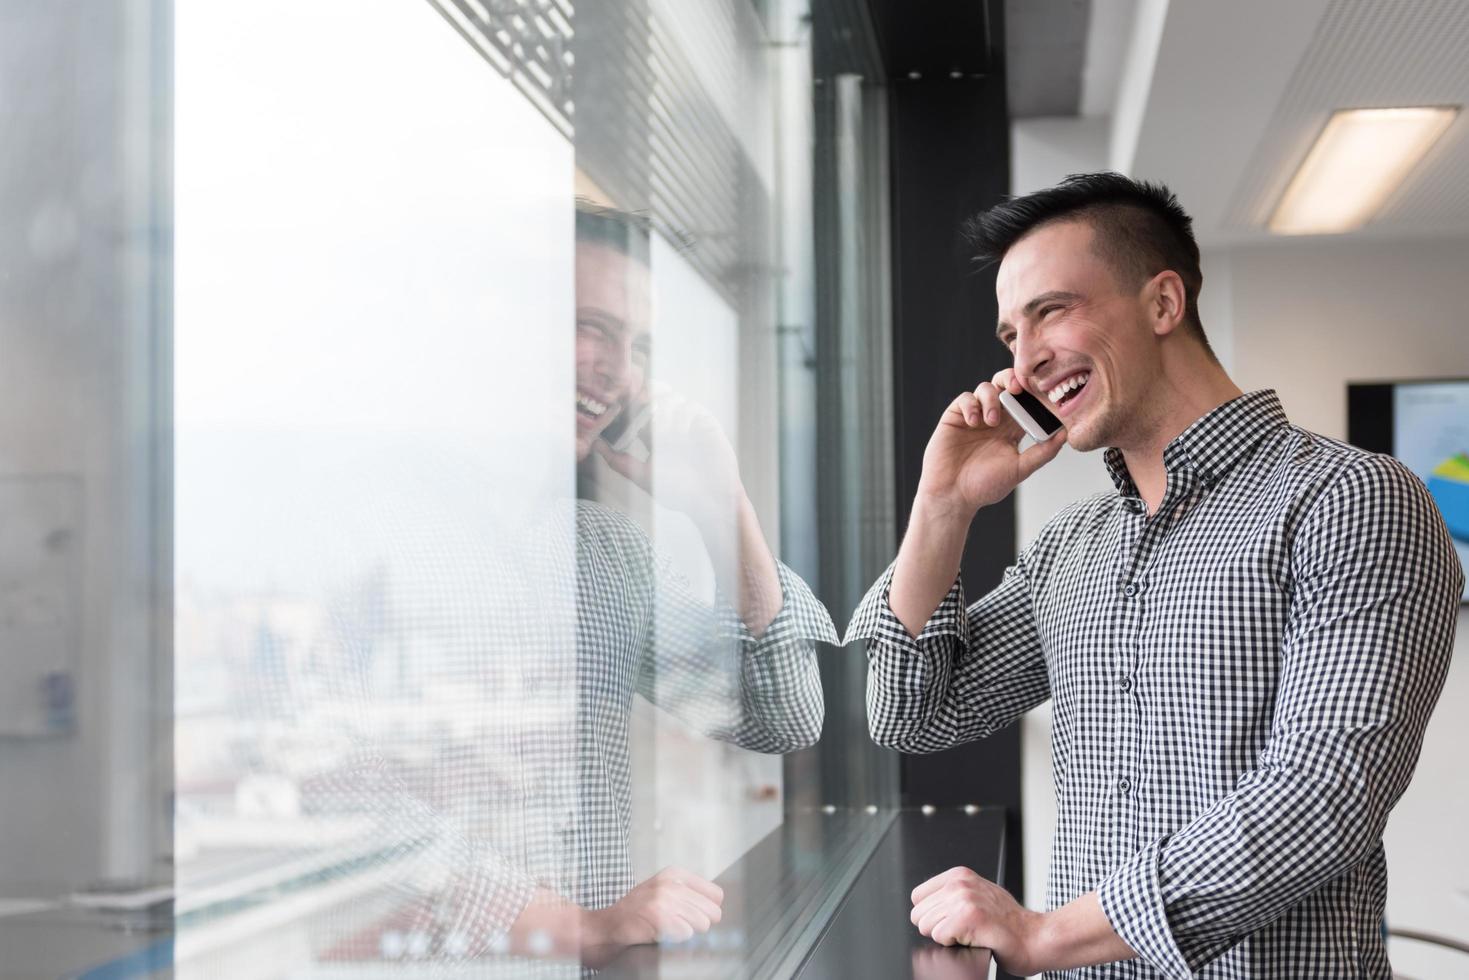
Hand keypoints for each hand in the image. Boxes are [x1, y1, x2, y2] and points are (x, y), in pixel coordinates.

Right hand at [585, 866, 723, 945]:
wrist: (605, 926)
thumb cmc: (635, 912)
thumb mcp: (662, 891)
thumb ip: (688, 895)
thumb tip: (717, 910)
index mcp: (675, 874)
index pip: (716, 895)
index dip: (707, 910)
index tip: (693, 915)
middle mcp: (671, 883)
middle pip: (713, 912)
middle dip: (699, 924)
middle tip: (677, 925)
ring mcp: (664, 899)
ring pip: (702, 924)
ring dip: (687, 932)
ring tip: (667, 929)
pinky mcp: (659, 917)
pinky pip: (686, 934)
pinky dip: (676, 939)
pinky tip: (660, 934)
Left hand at [594, 383, 742, 523]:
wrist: (709, 501)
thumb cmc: (678, 493)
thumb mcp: (641, 476)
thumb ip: (617, 461)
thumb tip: (594, 446)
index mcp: (652, 434)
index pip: (636, 407)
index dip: (627, 402)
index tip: (618, 404)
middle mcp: (670, 424)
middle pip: (653, 395)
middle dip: (644, 399)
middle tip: (638, 408)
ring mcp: (688, 421)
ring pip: (670, 400)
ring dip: (664, 414)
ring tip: (665, 436)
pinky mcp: (705, 421)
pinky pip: (690, 408)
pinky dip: (682, 419)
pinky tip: (681, 436)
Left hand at [910, 866, 1042, 976]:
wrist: (1036, 937)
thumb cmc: (1010, 922)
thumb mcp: (979, 895)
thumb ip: (953, 895)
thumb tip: (928, 907)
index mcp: (959, 875)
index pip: (918, 897)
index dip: (932, 914)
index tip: (951, 920)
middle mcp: (960, 884)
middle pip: (918, 914)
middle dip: (936, 927)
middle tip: (963, 929)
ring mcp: (964, 899)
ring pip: (926, 926)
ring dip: (946, 936)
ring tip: (970, 933)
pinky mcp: (968, 918)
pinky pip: (939, 937)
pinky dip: (954, 944)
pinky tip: (974, 939)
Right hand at [916, 368, 1065, 516]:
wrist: (953, 495)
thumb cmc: (984, 486)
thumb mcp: (1019, 469)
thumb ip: (1042, 452)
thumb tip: (1065, 435)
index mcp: (1012, 429)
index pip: (1027, 402)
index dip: (1033, 393)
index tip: (1041, 391)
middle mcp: (995, 419)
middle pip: (1007, 386)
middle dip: (1013, 380)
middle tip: (1018, 388)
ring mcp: (975, 416)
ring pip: (987, 388)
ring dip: (992, 398)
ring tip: (992, 420)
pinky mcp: (955, 417)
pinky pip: (965, 399)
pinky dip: (972, 405)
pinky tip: (974, 422)